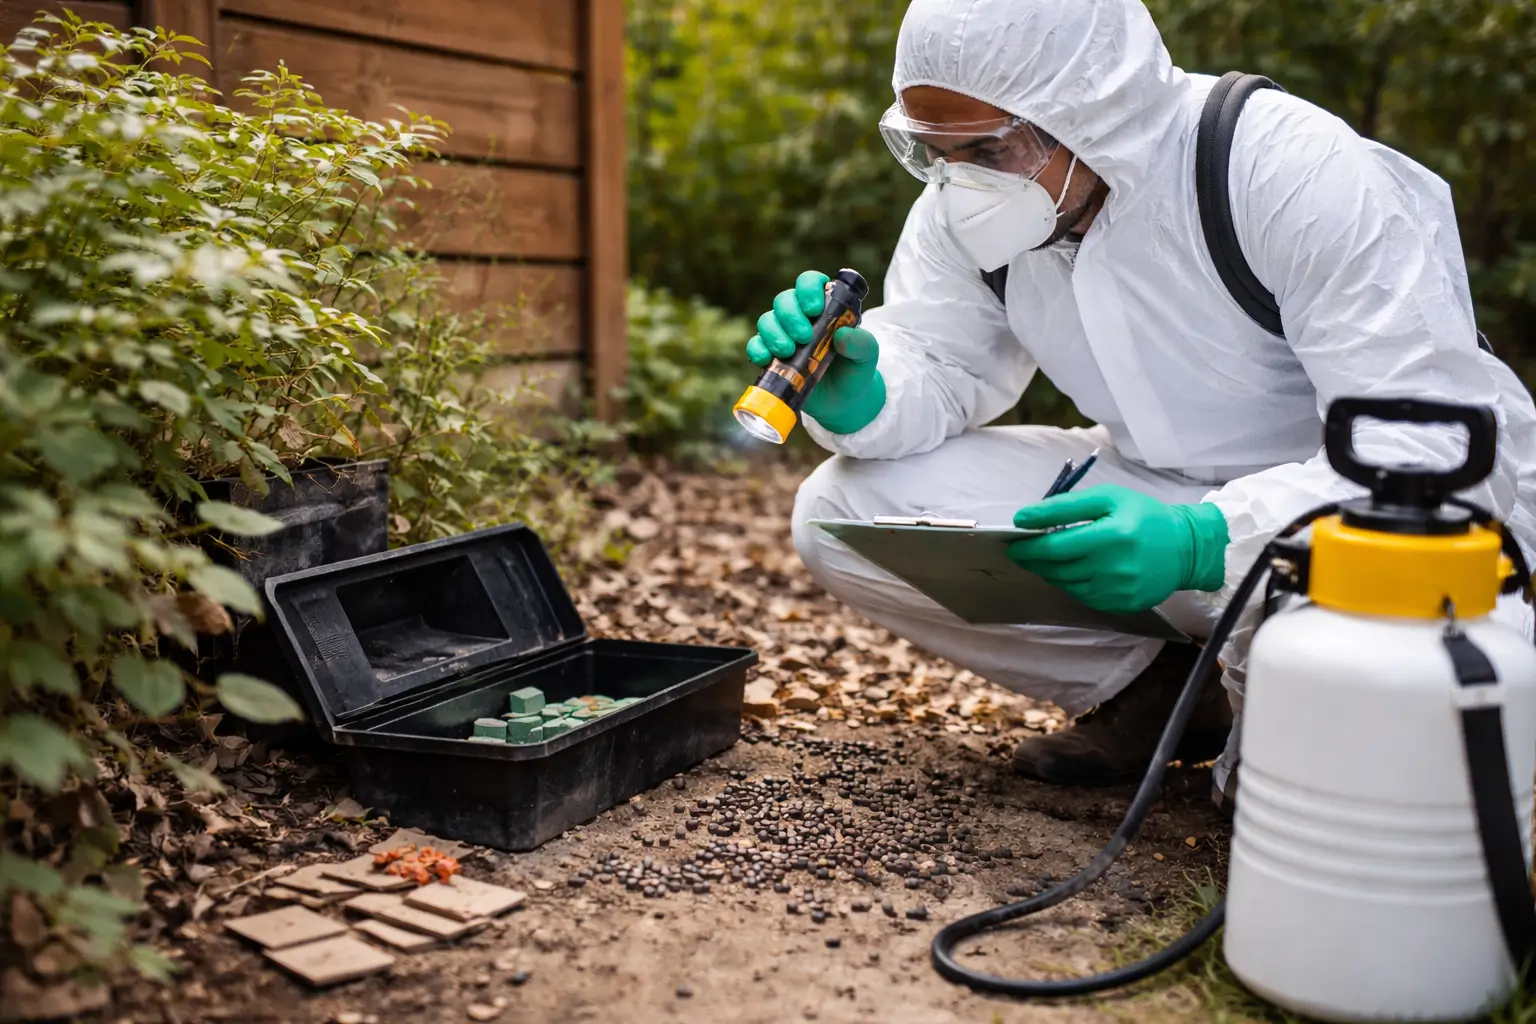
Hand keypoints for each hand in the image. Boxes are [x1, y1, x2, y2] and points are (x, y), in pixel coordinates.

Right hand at [746, 269, 885, 434]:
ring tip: (788, 352)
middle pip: (784, 300)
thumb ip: (862, 343)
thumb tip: (842, 335)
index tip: (814, 309)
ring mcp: (784, 336)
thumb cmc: (856, 371)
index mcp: (825, 307)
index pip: (810, 282)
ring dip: (773, 333)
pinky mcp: (772, 357)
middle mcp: (801, 317)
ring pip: (767, 320)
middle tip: (804, 337)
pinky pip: (756, 345)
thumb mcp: (867, 356)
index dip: (808, 288)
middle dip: (790, 316)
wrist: (843, 402)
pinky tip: (766, 359)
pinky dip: (757, 349)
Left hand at [1006, 485, 1229, 613]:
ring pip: (1066, 584)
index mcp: (1112, 536)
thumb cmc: (1143, 517)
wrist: (1185, 548)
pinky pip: (1082, 596)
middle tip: (1021, 550)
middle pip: (1057, 568)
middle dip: (1034, 558)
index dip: (1029, 545)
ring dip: (1049, 571)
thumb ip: (1066, 506)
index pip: (1056, 546)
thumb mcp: (1109, 498)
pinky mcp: (1120, 605)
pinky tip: (1072, 570)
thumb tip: (1025, 518)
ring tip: (1046, 557)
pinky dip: (1070, 583)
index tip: (1012, 539)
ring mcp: (1118, 592)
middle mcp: (1114, 568)